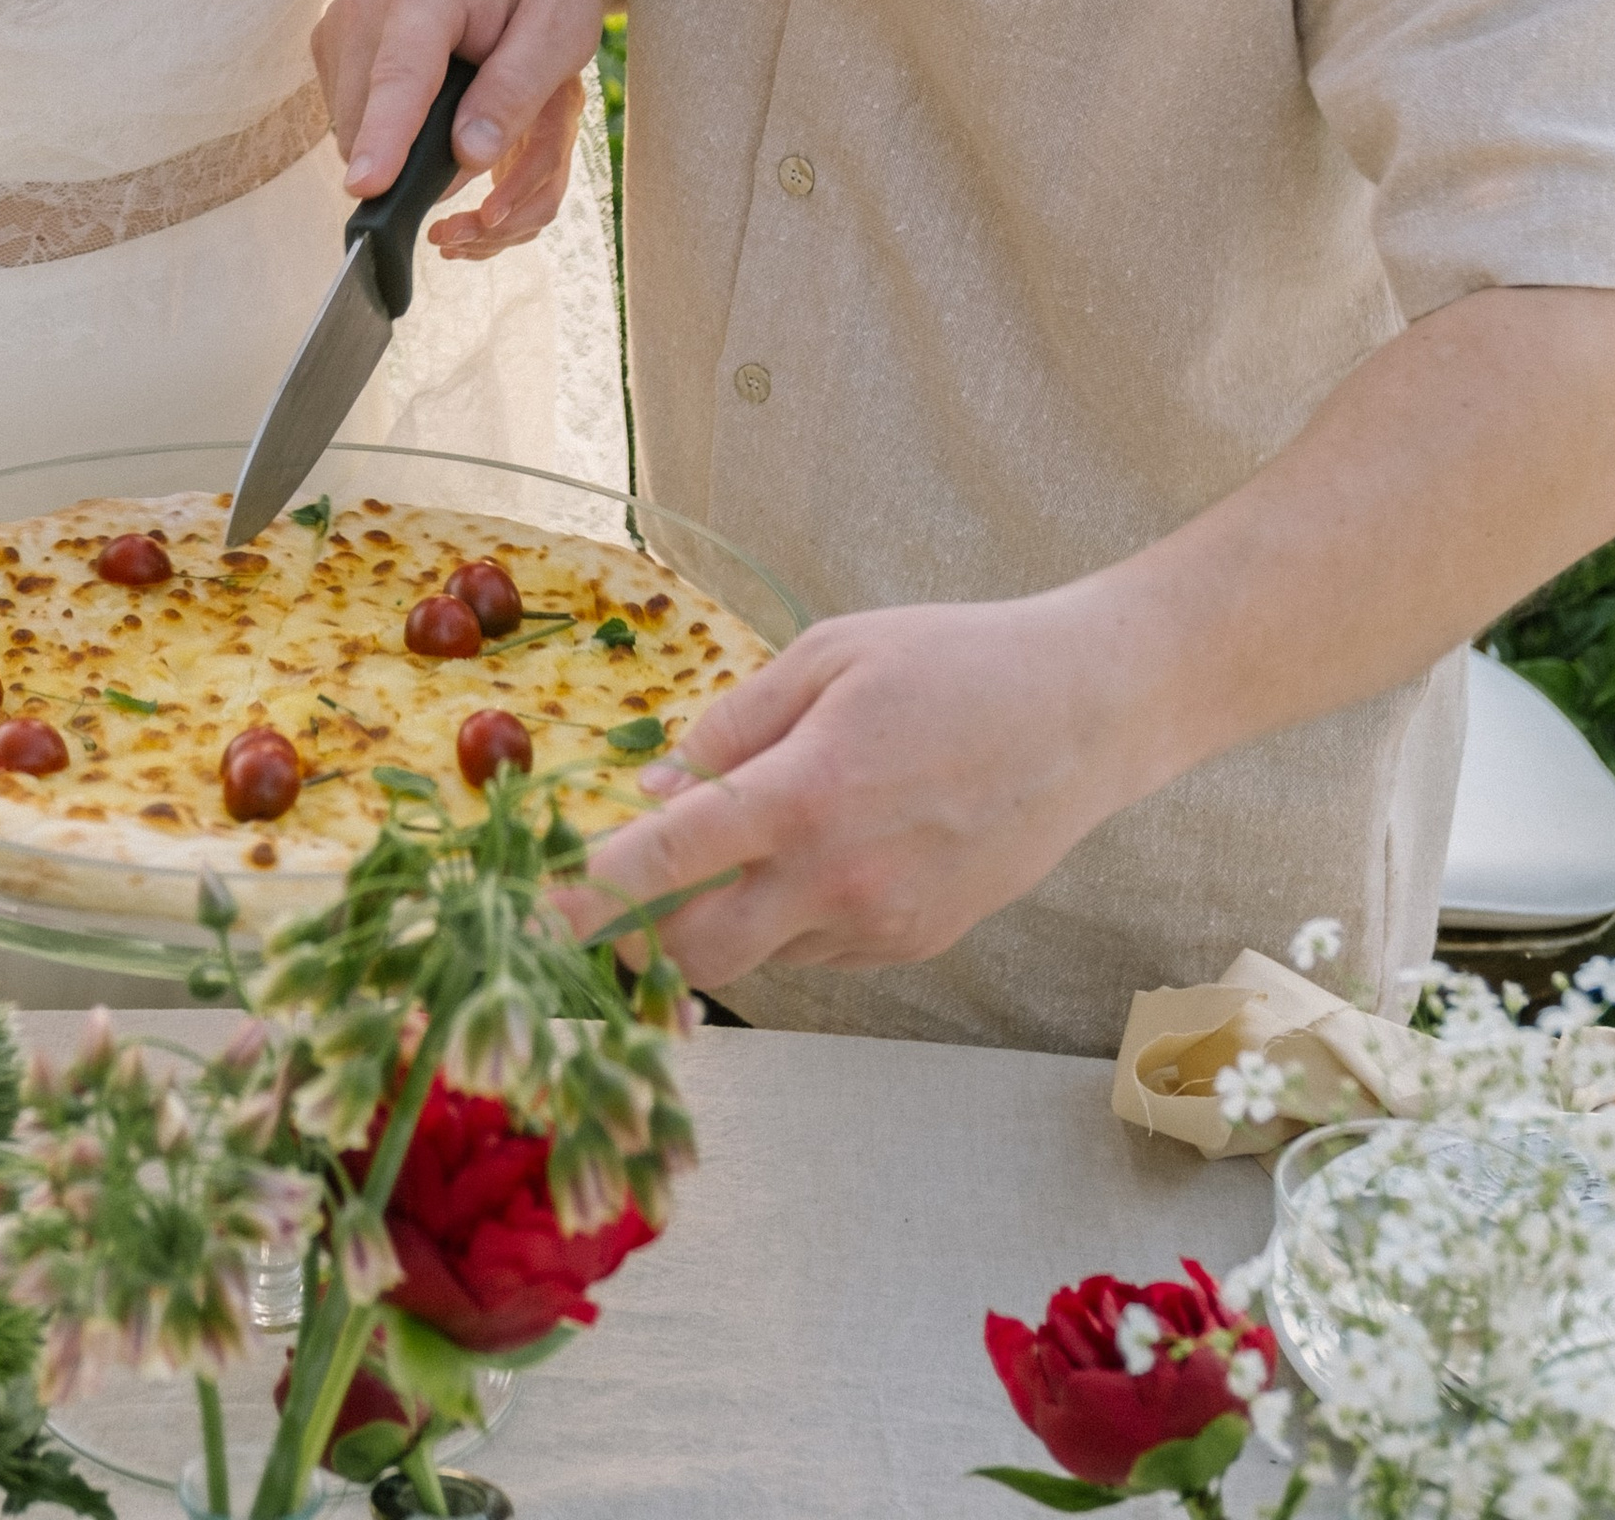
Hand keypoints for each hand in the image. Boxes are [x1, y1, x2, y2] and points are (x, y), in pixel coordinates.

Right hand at [313, 0, 604, 250]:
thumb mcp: (560, 32)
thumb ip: (516, 92)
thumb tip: (468, 155)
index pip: (400, 76)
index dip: (384, 137)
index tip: (366, 188)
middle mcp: (366, 2)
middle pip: (368, 119)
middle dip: (417, 159)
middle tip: (488, 133)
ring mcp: (339, 23)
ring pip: (355, 129)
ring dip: (405, 146)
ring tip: (463, 104)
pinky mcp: (330, 44)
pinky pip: (353, 119)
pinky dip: (391, 129)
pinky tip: (432, 98)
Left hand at [567, 594, 1149, 987]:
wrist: (1087, 715)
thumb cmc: (953, 662)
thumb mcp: (830, 655)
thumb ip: (735, 724)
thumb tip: (657, 786)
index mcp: (807, 794)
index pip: (668, 860)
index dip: (588, 894)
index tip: (527, 917)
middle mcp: (839, 878)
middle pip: (698, 952)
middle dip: (647, 932)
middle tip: (630, 885)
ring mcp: (883, 924)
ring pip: (760, 959)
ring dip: (726, 920)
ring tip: (757, 839)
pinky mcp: (916, 946)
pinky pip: (820, 952)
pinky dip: (792, 919)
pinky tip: (825, 852)